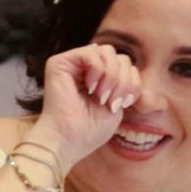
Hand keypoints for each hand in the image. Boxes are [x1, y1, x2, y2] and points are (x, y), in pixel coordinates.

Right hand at [29, 44, 140, 170]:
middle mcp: (83, 68)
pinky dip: (97, 71)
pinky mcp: (59, 62)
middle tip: (111, 102)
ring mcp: (71, 64)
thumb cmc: (90, 130)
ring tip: (101, 96)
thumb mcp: (117, 102)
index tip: (122, 104)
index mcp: (97, 78)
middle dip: (123, 80)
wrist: (68, 140)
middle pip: (119, 56)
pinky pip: (91, 52)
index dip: (131, 82)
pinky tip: (89, 88)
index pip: (125, 64)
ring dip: (111, 76)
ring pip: (107, 51)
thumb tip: (131, 67)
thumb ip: (124, 81)